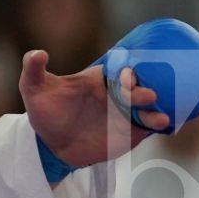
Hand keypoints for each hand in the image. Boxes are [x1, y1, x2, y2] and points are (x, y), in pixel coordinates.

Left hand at [21, 51, 166, 168]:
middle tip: (147, 95)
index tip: (127, 75)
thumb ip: (33, 70)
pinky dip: (158, 124)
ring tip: (159, 118)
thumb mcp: (33, 89)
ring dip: (154, 110)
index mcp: (100, 78)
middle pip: (136, 88)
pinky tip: (164, 125)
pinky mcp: (130, 133)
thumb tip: (37, 53)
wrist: (51, 144)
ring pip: (146, 108)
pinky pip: (148, 126)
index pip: (117, 71)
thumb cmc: (45, 111)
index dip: (124, 72)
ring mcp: (125, 113)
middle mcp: (117, 93)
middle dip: (142, 91)